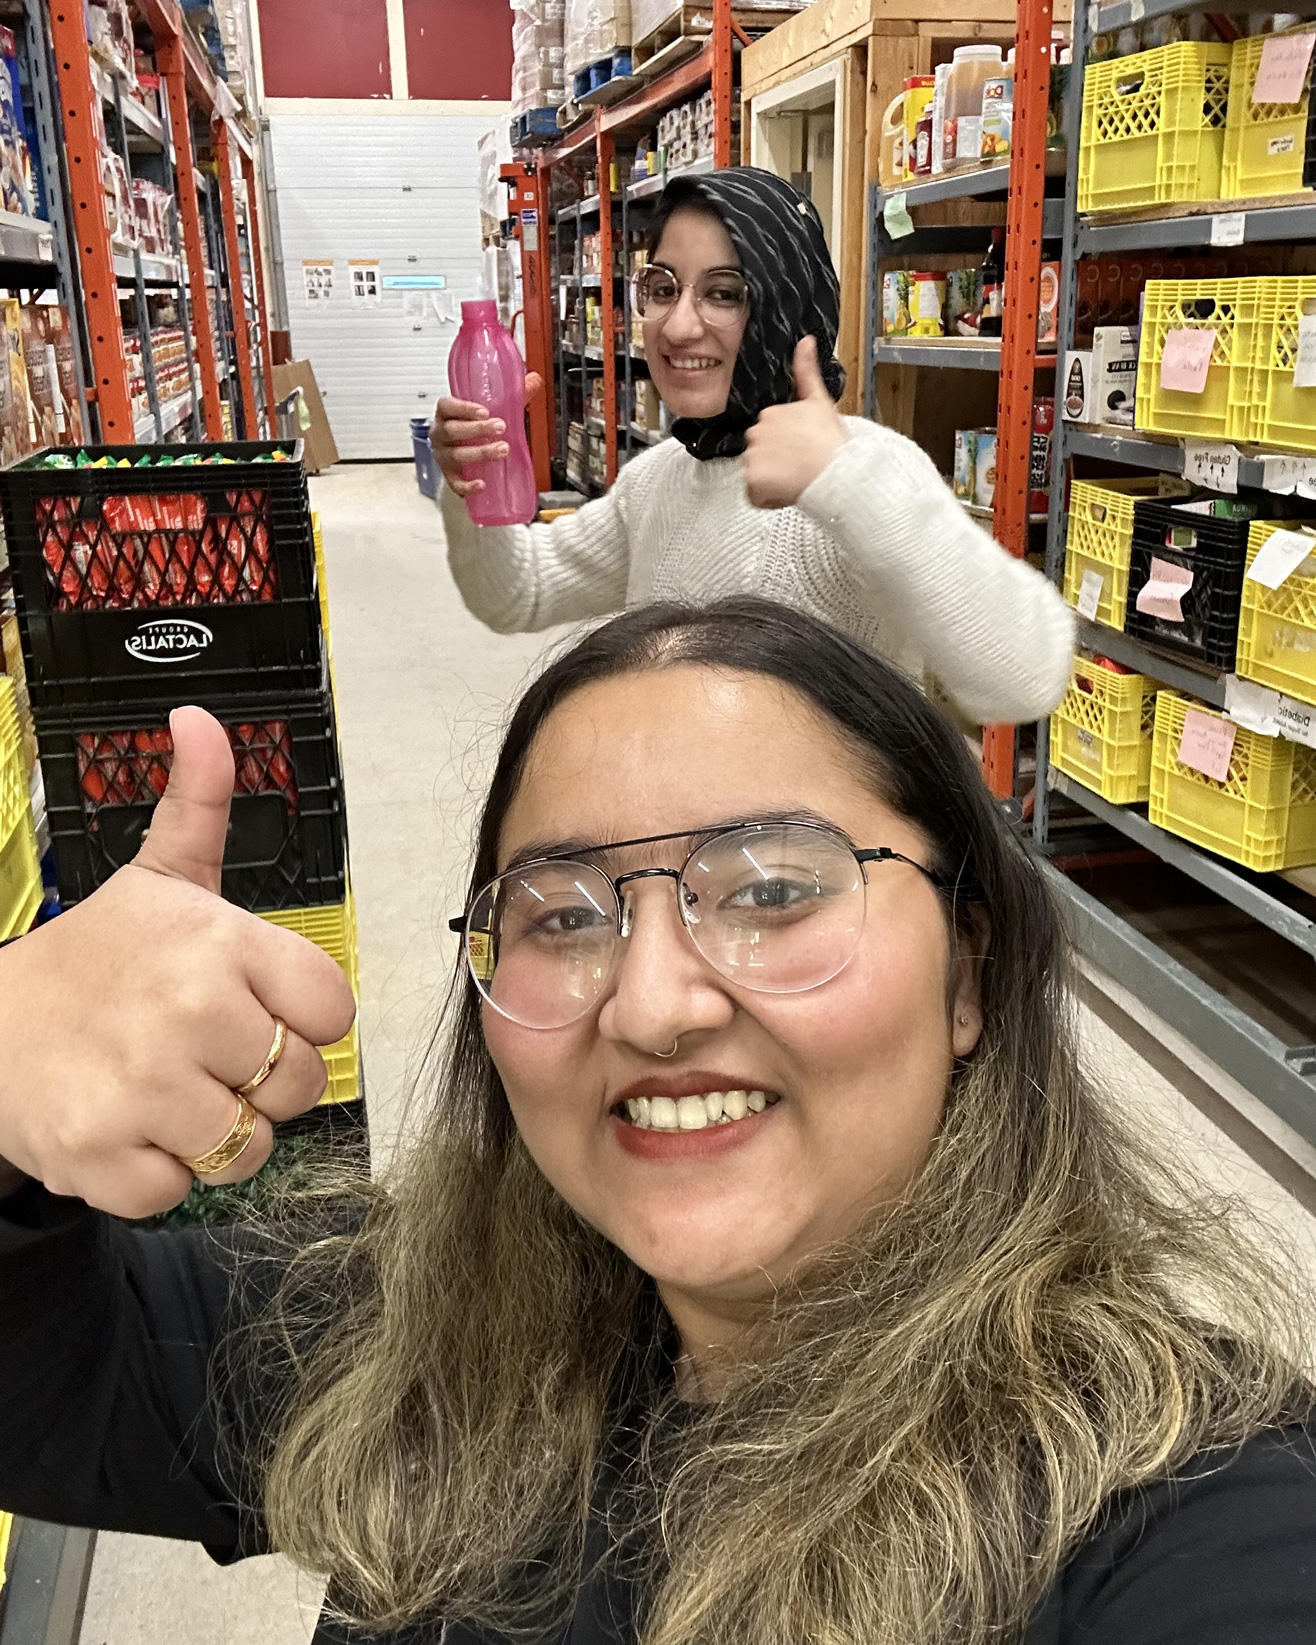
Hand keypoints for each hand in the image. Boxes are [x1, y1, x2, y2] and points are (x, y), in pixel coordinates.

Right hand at [0, 707, 356, 1219]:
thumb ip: (199, 803)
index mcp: (218, 943)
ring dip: (216, 1133)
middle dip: (262, 1082)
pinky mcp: (100, 1155)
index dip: (302, 1020)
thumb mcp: (156, 877)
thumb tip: (201, 721)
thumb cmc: (96, 959)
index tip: (261, 1010)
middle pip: (300, 1085)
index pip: (332, 1010)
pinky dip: (156, 1174)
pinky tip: (129, 1128)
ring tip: (170, 1090)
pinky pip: (177, 1190)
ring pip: (248, 1147)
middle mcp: (188, 1012)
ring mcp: (143, 1087)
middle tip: (206, 1054)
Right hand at [431, 372, 542, 500]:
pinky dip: (467, 485)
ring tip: (501, 450)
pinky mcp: (449, 476)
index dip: (464, 408)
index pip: (447, 406)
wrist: (462, 446)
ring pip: (456, 455)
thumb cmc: (472, 424)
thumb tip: (534, 380)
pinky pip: (454, 483)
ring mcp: (443, 456)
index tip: (484, 411)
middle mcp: (441, 434)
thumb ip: (512, 394)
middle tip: (500, 427)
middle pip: (453, 430)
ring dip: (479, 453)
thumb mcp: (490, 408)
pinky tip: (481, 484)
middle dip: (477, 429)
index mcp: (446, 413)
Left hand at [743, 338, 848, 510]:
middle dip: (776, 463)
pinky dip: (769, 498)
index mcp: (770, 413)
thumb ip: (807, 371)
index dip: (787, 447)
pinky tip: (788, 492)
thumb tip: (806, 340)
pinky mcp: (753, 480)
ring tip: (797, 479)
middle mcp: (756, 431)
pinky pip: (755, 496)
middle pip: (761, 454)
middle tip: (801, 467)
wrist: (837, 472)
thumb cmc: (832, 442)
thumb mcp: (820, 401)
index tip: (803, 451)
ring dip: (773, 481)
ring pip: (757, 475)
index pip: (770, 435)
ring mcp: (752, 456)